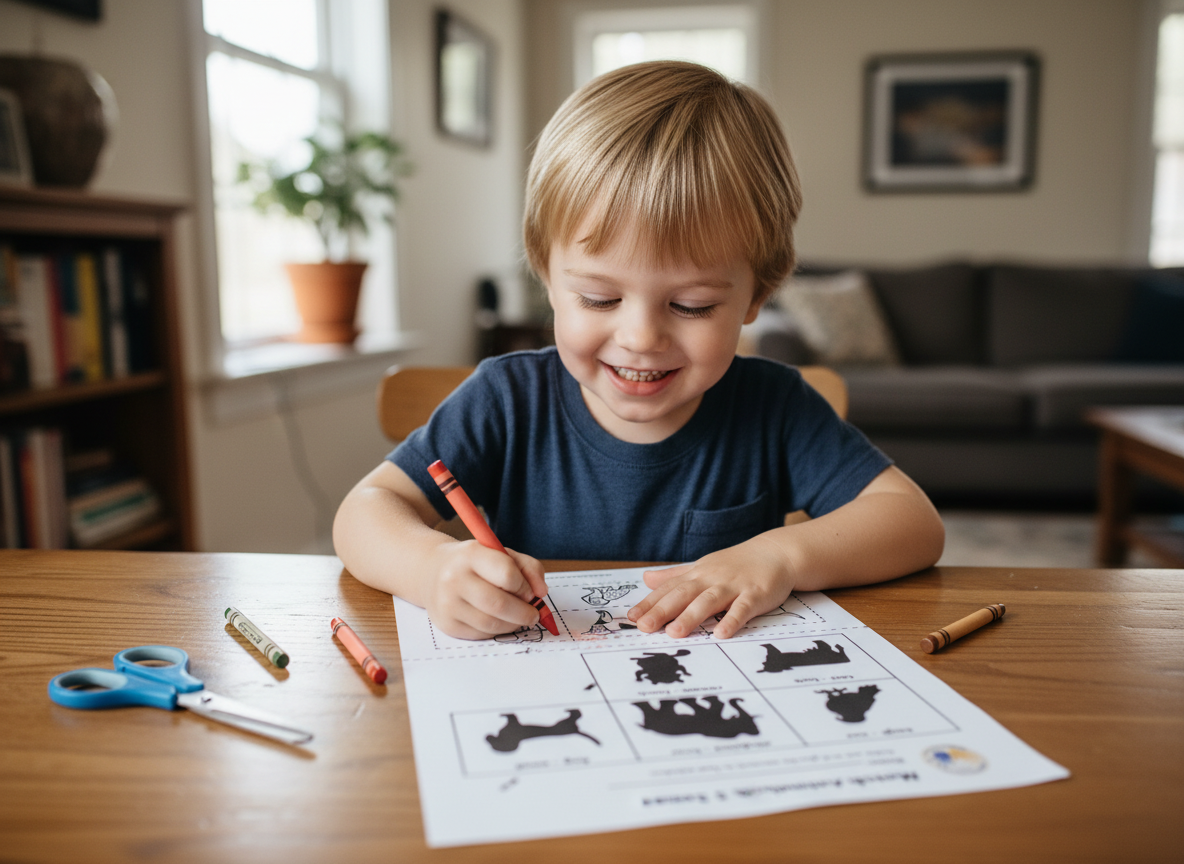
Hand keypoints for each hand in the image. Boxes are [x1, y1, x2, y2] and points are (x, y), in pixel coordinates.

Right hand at [424, 541, 548, 639]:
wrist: (432, 571)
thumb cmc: (474, 562)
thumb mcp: (500, 553)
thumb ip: (528, 567)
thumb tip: (541, 593)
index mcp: (470, 554)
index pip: (506, 574)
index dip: (524, 586)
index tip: (529, 591)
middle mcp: (454, 579)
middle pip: (499, 604)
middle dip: (524, 613)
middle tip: (533, 614)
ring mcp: (447, 604)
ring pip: (492, 624)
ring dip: (513, 624)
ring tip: (518, 617)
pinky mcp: (447, 624)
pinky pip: (481, 634)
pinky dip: (497, 631)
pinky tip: (499, 621)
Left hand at [627, 534, 795, 638]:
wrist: (776, 553)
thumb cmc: (736, 564)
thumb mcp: (702, 567)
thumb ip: (674, 576)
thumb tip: (646, 579)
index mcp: (698, 574)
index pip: (669, 590)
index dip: (651, 603)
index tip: (632, 618)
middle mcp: (712, 579)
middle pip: (683, 595)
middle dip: (663, 611)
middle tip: (644, 627)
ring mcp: (734, 586)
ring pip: (709, 601)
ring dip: (692, 616)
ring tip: (674, 633)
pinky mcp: (755, 594)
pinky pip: (742, 608)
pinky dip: (732, 620)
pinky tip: (721, 634)